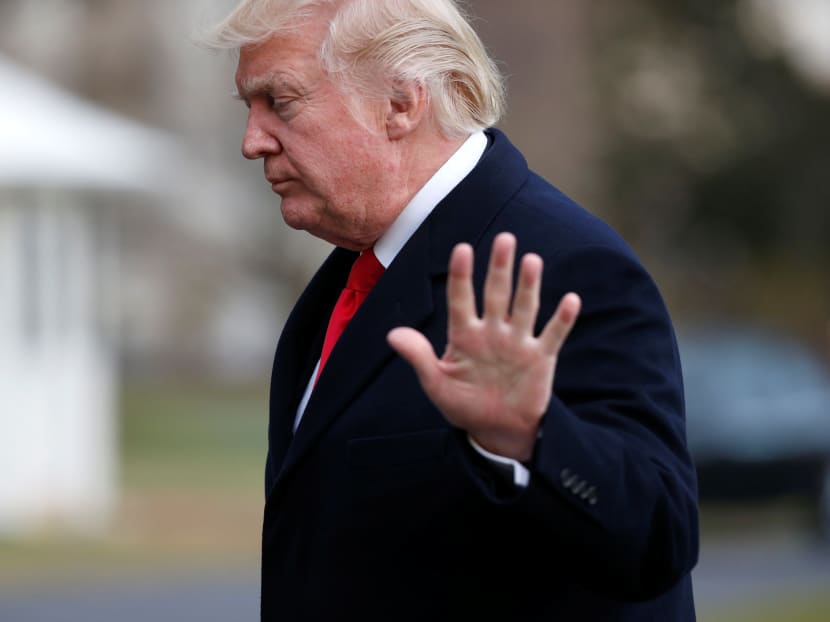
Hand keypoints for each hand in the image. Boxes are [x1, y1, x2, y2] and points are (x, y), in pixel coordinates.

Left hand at [387, 232, 580, 460]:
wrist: (496, 429)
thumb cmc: (463, 405)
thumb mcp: (436, 384)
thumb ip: (419, 357)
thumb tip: (392, 334)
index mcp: (464, 335)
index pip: (461, 299)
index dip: (462, 275)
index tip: (462, 249)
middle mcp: (492, 331)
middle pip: (496, 294)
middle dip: (500, 268)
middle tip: (505, 239)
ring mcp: (518, 343)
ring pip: (524, 308)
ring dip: (529, 285)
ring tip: (532, 260)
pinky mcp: (541, 358)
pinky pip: (553, 335)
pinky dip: (562, 319)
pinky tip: (571, 299)